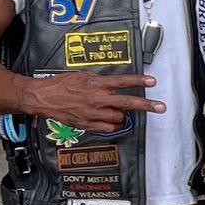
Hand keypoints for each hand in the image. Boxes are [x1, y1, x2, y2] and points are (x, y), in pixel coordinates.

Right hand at [27, 71, 160, 130]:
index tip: (153, 81)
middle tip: (161, 107)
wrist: (43, 98)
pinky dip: (113, 125)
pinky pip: (108, 128)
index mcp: (96, 84)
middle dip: (146, 105)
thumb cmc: (61, 84)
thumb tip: (114, 84)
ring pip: (119, 118)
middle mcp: (97, 99)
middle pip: (127, 103)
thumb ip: (100, 80)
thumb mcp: (82, 76)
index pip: (122, 82)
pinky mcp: (87, 124)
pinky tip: (111, 121)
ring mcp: (93, 113)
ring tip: (120, 112)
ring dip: (123, 115)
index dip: (139, 81)